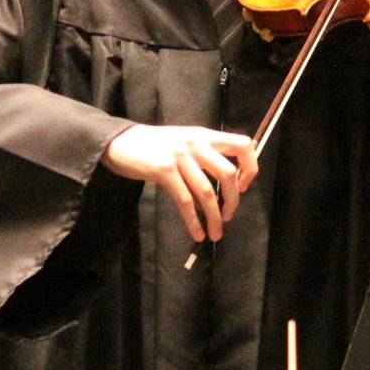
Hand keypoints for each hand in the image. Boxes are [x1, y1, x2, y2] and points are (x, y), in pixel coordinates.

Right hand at [101, 125, 256, 242]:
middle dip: (232, 201)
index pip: (243, 145)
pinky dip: (193, 220)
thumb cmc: (154, 145)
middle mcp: (196, 142)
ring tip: (216, 233)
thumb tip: (226, 185)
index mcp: (205, 135)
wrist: (120, 141)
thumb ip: (205, 156)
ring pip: (206, 191)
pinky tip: (197, 232)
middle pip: (227, 174)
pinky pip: (185, 200)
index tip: (242, 187)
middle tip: (228, 216)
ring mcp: (179, 155)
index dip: (249, 168)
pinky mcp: (163, 169)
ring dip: (214, 217)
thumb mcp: (185, 142)